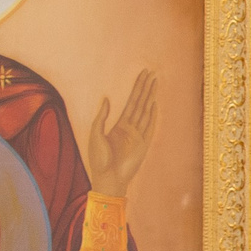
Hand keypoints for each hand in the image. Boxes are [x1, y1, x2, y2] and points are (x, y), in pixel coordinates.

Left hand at [86, 69, 159, 198]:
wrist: (108, 177)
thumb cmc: (98, 159)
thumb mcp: (95, 134)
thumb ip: (102, 117)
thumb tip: (107, 99)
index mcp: (119, 125)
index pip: (131, 102)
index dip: (136, 88)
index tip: (142, 75)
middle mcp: (131, 128)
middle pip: (140, 103)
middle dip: (145, 88)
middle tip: (151, 73)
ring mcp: (139, 135)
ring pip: (146, 111)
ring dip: (150, 97)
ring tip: (155, 83)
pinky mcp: (144, 144)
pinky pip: (150, 127)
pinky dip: (153, 115)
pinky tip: (155, 104)